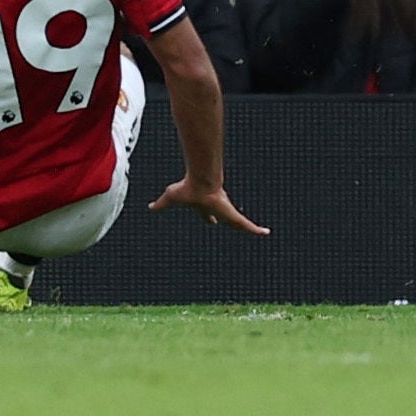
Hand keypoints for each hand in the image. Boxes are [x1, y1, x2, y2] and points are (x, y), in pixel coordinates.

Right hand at [150, 177, 267, 233]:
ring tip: (261, 231)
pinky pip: (247, 224)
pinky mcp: (233, 214)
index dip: (209, 218)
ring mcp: (227, 212)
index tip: (211, 221)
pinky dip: (256, 229)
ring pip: (241, 223)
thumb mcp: (170, 198)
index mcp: (205, 206)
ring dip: (251, 227)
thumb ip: (160, 204)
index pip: (209, 214)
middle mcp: (219, 209)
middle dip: (232, 223)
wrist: (201, 183)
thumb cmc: (187, 188)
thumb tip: (149, 206)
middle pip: (227, 219)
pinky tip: (265, 232)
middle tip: (239, 228)